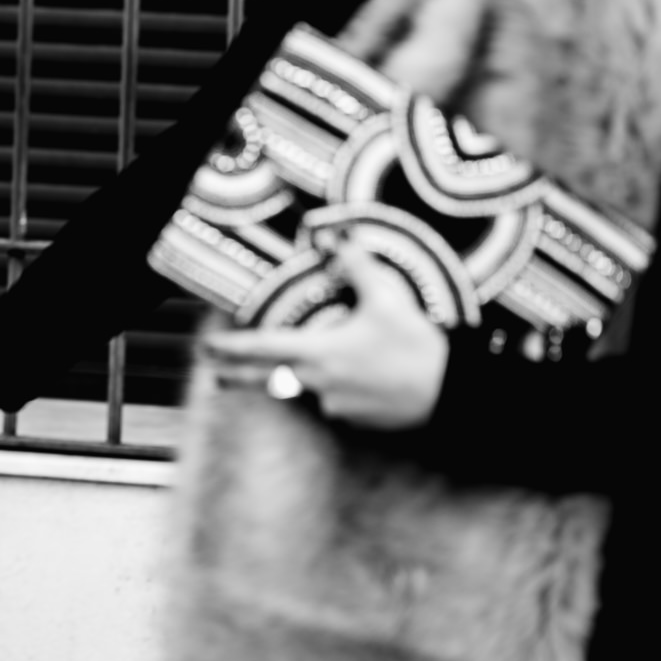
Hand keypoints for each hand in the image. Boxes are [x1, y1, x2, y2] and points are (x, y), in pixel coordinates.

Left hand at [199, 238, 447, 430]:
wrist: (453, 396)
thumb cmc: (417, 347)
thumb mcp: (388, 299)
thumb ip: (358, 267)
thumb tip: (338, 238)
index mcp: (317, 354)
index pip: (260, 349)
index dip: (230, 348)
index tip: (206, 348)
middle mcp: (318, 385)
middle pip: (267, 381)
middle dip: (238, 377)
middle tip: (214, 377)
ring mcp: (335, 408)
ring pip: (308, 389)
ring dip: (305, 377)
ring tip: (335, 360)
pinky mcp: (355, 422)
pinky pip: (336, 401)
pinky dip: (338, 388)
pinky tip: (362, 376)